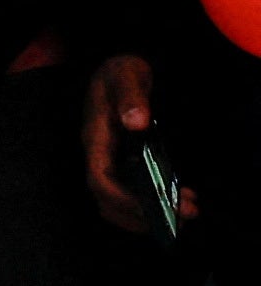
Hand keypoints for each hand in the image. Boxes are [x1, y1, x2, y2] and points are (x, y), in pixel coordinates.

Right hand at [87, 52, 180, 236]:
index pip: (100, 180)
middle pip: (109, 201)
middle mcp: (101, 156)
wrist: (124, 70)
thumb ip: (130, 95)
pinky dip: (156, 203)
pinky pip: (135, 194)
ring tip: (188, 209)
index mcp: (96, 139)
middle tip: (184, 215)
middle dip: (143, 215)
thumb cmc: (122, 72)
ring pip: (121, 202)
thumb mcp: (126, 74)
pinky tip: (183, 196)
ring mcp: (114, 162)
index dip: (125, 199)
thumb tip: (136, 122)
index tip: (158, 206)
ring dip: (151, 213)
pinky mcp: (128, 164)